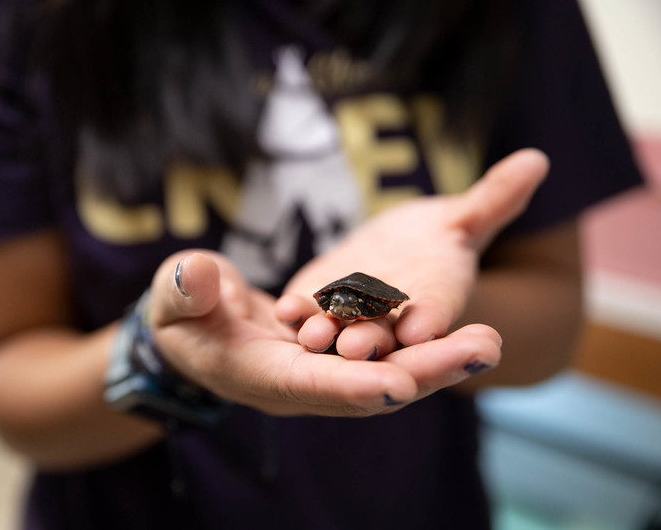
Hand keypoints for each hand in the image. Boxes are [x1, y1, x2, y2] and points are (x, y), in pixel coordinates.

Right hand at [148, 250, 503, 416]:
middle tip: (482, 348)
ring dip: (437, 358)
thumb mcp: (172, 296)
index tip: (400, 382)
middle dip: (423, 371)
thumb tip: (200, 275)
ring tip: (488, 339)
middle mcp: (301, 382)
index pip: (310, 385)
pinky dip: (421, 340)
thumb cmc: (178, 312)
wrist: (198, 325)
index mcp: (257, 374)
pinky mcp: (339, 352)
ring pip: (387, 369)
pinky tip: (465, 326)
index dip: (353, 384)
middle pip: (368, 385)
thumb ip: (184, 289)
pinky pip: (385, 350)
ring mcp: (324, 370)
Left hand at [276, 148, 548, 359]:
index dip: (430, 318)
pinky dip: (297, 312)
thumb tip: (538, 158)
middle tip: (358, 346)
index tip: (422, 327)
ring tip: (314, 335)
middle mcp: (393, 321)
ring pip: (341, 329)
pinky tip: (285, 309)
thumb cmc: (436, 241)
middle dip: (372, 338)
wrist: (394, 255)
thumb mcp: (462, 220)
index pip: (436, 313)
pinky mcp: (319, 305)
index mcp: (435, 302)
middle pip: (384, 331)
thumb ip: (492, 199)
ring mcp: (352, 318)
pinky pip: (308, 311)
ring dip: (328, 333)